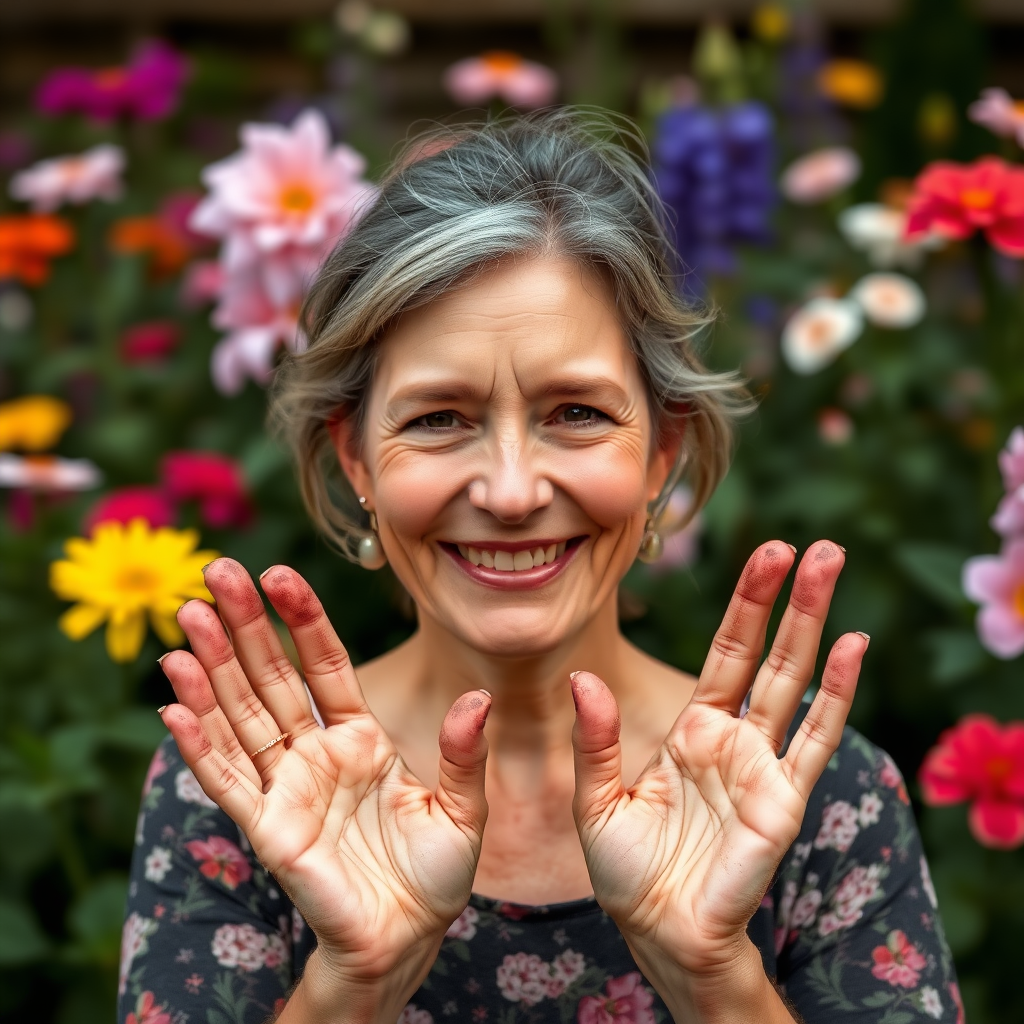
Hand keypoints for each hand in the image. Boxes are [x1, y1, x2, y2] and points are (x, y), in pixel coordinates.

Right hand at [159, 558, 490, 1012]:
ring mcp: (287, 787)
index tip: (281, 574)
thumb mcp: (462, 806)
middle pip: (272, 676)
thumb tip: (476, 698)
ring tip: (188, 619)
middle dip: (245, 625)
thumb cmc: (434, 873)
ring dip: (211, 670)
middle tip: (217, 572)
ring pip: (241, 716)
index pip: (325, 663)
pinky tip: (173, 706)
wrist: (407, 939)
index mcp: (360, 737)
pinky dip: (199, 745)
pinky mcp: (267, 827)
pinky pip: (228, 780)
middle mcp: (316, 752)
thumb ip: (462, 753)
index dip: (303, 618)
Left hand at [570, 540, 865, 980]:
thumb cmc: (629, 871)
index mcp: (692, 730)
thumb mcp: (596, 800)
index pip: (725, 652)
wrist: (660, 933)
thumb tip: (583, 679)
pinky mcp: (782, 799)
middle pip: (768, 653)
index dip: (745, 603)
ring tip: (832, 566)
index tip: (766, 553)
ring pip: (794, 679)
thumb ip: (595, 739)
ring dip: (815, 624)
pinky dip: (836, 693)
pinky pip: (813, 738)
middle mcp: (733, 738)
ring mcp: (762, 765)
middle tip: (814, 545)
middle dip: (789, 598)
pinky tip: (853, 648)